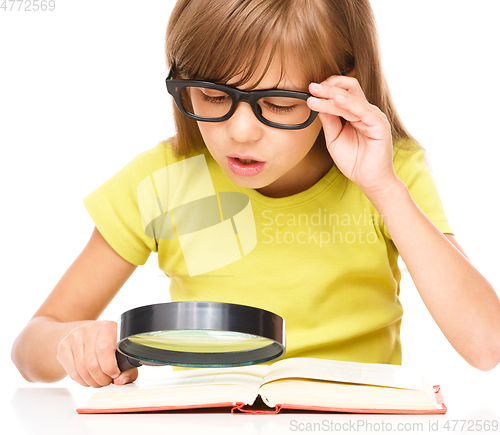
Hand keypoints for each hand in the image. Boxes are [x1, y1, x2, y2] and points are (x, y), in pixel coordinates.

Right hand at [57, 320, 137, 387]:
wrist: (85, 333)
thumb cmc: (107, 344)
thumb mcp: (121, 351)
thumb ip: (128, 368)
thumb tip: (120, 381)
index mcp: (108, 327)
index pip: (104, 349)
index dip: (110, 367)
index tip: (115, 375)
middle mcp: (90, 329)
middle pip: (92, 363)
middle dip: (101, 379)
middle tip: (107, 382)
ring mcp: (75, 336)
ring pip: (82, 369)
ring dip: (92, 382)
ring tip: (98, 381)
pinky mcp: (64, 345)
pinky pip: (72, 371)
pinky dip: (81, 381)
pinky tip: (88, 379)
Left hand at [307, 76, 397, 194]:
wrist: (369, 180)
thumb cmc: (354, 161)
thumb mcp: (334, 138)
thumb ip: (329, 121)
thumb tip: (318, 104)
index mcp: (357, 114)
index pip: (343, 93)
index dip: (327, 89)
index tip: (311, 90)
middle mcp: (366, 112)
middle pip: (348, 90)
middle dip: (328, 86)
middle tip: (311, 87)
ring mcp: (374, 117)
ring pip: (351, 98)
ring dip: (332, 94)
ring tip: (316, 93)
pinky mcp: (379, 125)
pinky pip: (362, 110)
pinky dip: (348, 103)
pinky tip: (335, 99)